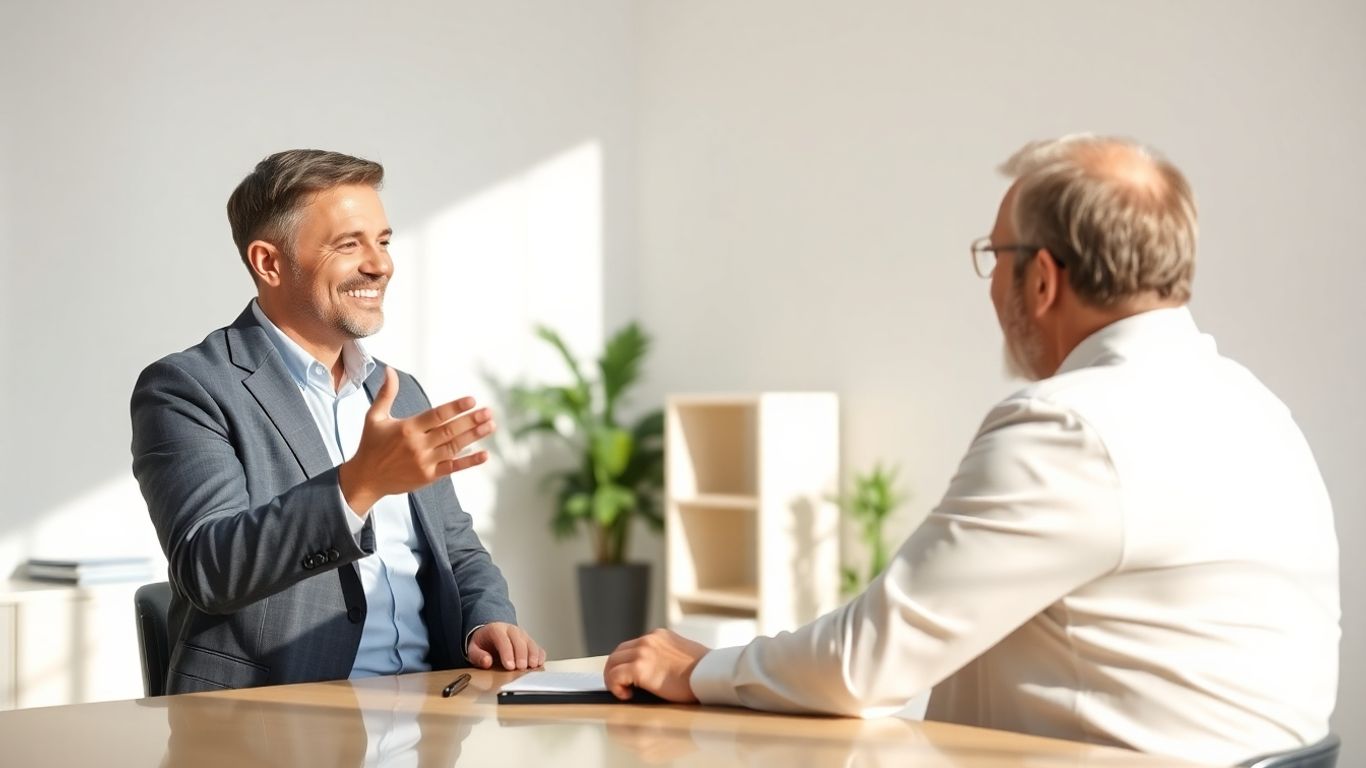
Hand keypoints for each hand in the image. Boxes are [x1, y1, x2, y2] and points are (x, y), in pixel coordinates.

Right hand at [339, 367, 493, 513]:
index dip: (455, 408)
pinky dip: (469, 461)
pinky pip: (452, 468)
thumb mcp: (374, 417)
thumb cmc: (371, 445)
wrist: (365, 479)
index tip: (472, 400)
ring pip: (454, 446)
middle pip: (449, 430)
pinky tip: (485, 455)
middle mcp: (417, 444)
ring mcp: (424, 461)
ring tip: (490, 425)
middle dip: (471, 420)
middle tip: (489, 412)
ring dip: (474, 436)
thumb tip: (389, 370)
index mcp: (407, 427)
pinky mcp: (428, 476)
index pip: (436, 415)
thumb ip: (386, 394)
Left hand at [468, 622, 544, 669]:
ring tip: (532, 666)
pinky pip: (538, 647)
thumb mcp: (474, 649)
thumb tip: (487, 661)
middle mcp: (511, 630)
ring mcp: (522, 635)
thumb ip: (478, 656)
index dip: (507, 653)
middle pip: (519, 641)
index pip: (503, 639)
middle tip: (521, 668)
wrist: (491, 634)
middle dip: (521, 655)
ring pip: (530, 643)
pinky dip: (540, 655)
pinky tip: (538, 663)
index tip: (509, 666)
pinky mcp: (530, 641)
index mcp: (496, 629)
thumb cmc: (483, 644)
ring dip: (533, 655)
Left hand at [603, 628, 707, 702]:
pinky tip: (626, 695)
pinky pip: (615, 676)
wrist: (710, 674)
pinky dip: (616, 686)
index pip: (631, 646)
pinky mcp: (640, 668)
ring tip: (623, 692)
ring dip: (613, 679)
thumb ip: (666, 656)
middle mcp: (648, 640)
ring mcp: (643, 652)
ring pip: (612, 664)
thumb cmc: (703, 671)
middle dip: (615, 670)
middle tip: (620, 686)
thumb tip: (655, 671)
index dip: (626, 663)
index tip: (627, 676)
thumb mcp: (682, 654)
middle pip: (618, 653)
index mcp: (658, 636)